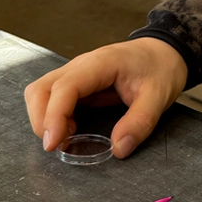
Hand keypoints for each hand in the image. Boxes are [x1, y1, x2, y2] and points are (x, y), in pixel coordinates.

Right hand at [24, 37, 189, 158]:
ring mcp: (74, 73)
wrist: (162, 52)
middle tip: (57, 145)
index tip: (53, 143)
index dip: (54, 116)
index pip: (64, 88)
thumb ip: (138, 123)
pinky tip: (69, 129)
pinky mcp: (75, 83)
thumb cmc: (159, 69)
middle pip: (40, 89)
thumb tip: (118, 149)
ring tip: (65, 138)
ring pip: (40, 93)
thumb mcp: (157, 98)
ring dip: (43, 118)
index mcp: (98, 64)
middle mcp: (79, 66)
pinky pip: (51, 98)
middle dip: (41, 120)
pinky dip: (52, 117)